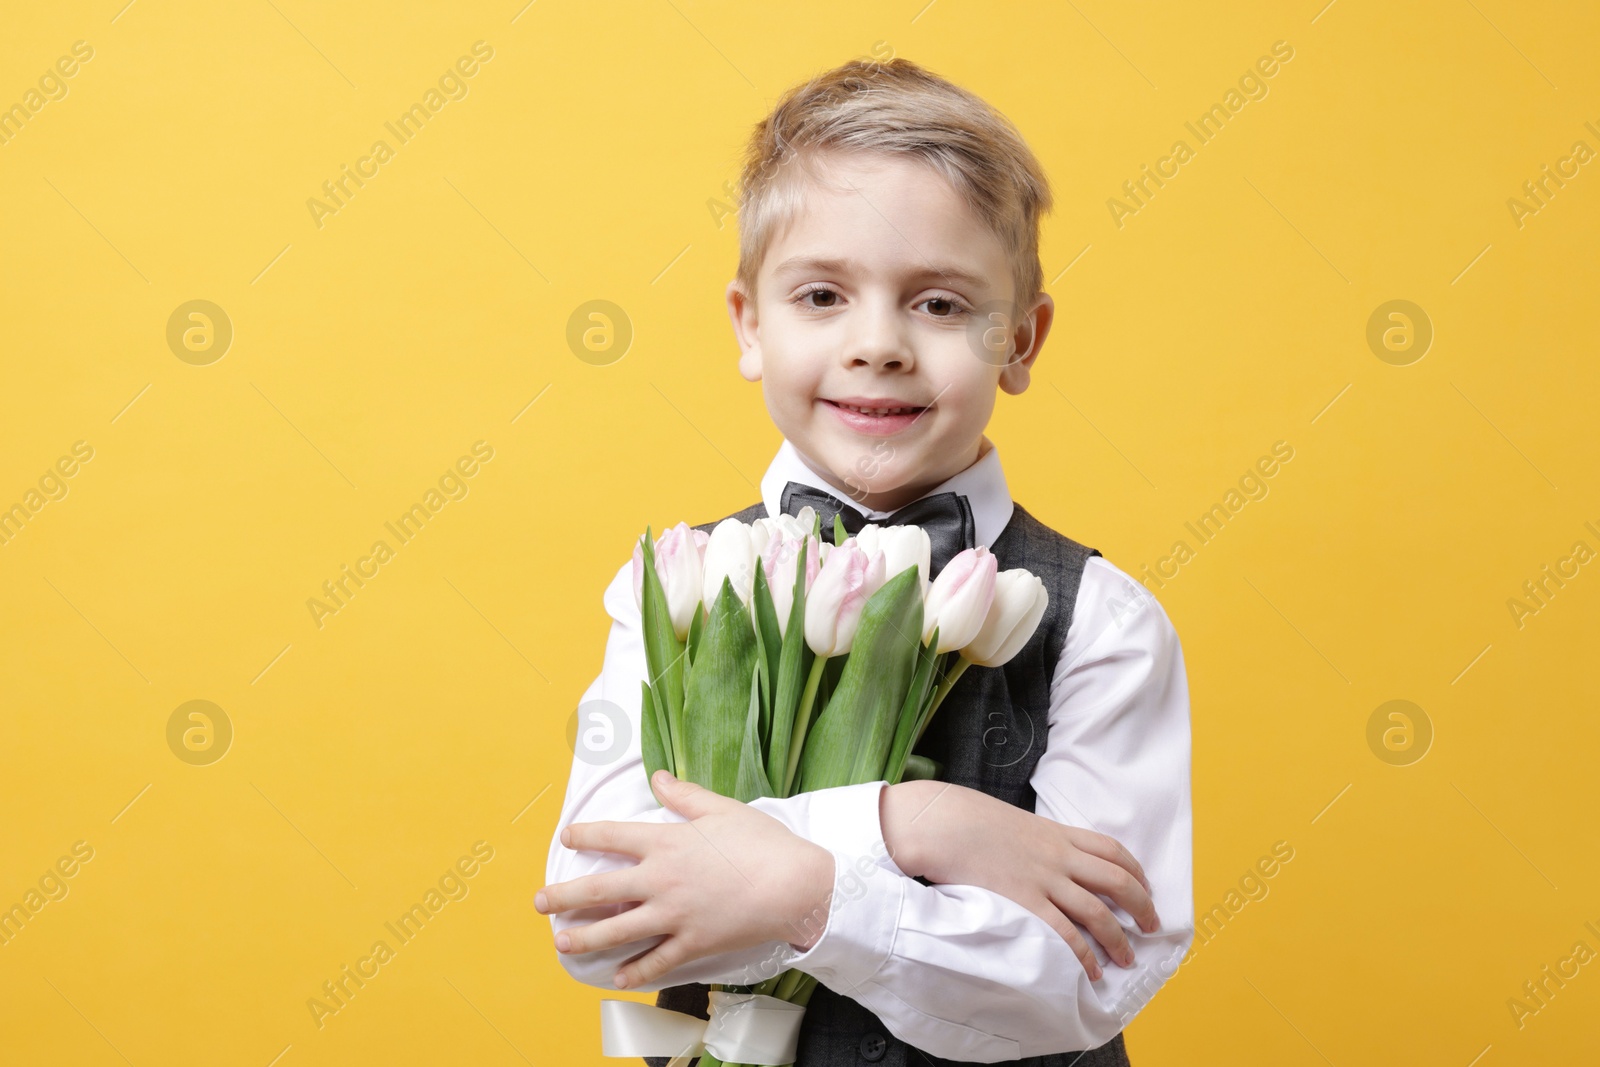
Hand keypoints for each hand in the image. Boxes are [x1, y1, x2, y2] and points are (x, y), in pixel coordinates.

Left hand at [536, 770, 835, 988]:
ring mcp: (673, 915)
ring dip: (585, 938)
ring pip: (617, 930)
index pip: (612, 836)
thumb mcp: (721, 808)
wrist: (794, 884)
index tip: (567, 837)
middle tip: (539, 902)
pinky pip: (656, 960)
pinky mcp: (692, 942)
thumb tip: (658, 776)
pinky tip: (618, 977)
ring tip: (561, 942)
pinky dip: (635, 971)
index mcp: (665, 842)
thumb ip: (684, 794)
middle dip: (564, 896)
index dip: (585, 835)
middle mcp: (660, 880)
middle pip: (599, 890)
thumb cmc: (760, 842)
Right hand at [881, 780, 1158, 980]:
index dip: (1136, 871)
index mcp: (1058, 834)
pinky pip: (1064, 933)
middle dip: (1142, 907)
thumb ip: (1038, 840)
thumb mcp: (1016, 823)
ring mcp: (1044, 879)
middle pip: (1117, 881)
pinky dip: (1083, 955)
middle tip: (1151, 927)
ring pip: (1097, 912)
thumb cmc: (971, 821)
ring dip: (1118, 939)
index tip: (1146, 887)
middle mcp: (1059, 856)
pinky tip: (1091, 970)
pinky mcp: (1025, 901)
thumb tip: (1045, 856)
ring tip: (1127, 959)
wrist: (943, 823)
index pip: (1112, 850)